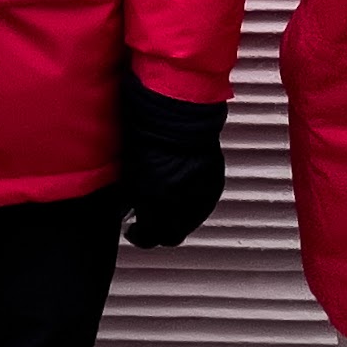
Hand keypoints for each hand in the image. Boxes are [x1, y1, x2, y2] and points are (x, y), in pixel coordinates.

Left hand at [119, 70, 227, 248]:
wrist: (176, 108)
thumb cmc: (148, 130)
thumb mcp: (132, 170)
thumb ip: (136, 198)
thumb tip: (134, 210)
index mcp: (155, 201)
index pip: (149, 238)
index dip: (139, 236)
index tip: (134, 230)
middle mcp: (181, 203)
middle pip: (171, 236)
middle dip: (159, 231)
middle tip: (150, 221)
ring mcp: (201, 194)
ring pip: (190, 223)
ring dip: (177, 218)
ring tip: (167, 205)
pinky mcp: (215, 184)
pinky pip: (203, 205)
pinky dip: (193, 203)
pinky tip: (184, 193)